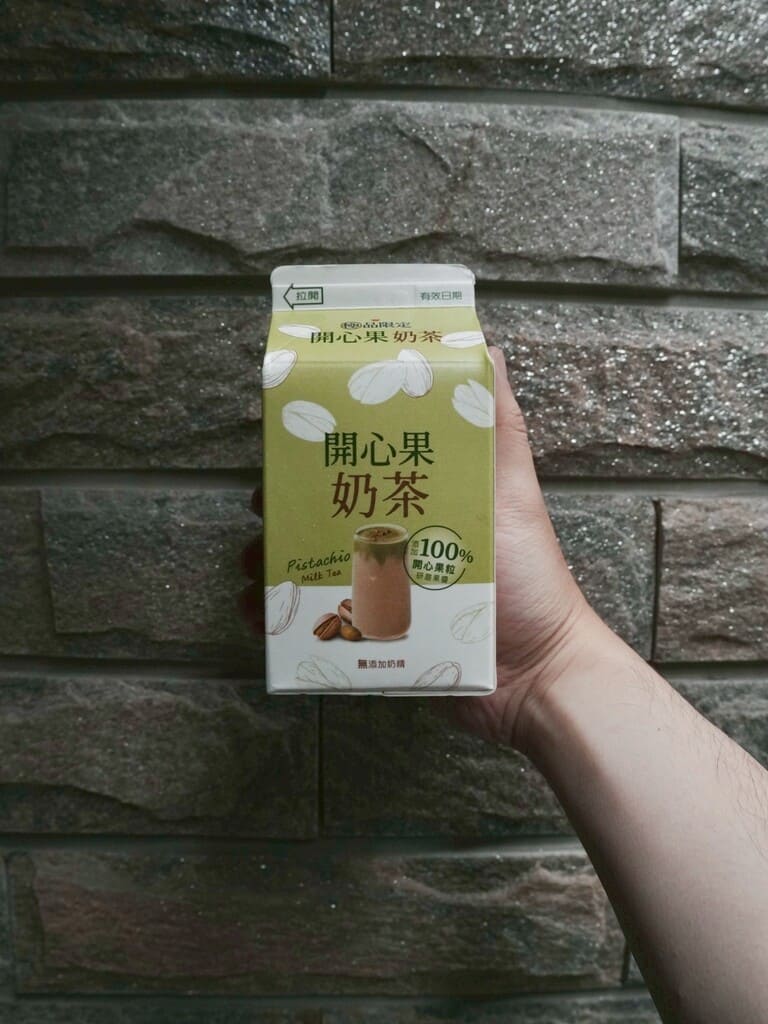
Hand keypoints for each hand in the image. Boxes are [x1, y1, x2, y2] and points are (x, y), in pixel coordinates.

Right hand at [239, 346, 615, 753]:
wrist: (536, 672)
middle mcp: (392, 541)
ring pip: (308, 567)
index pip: (357, 464)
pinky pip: (314, 625)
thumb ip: (497, 424)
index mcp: (417, 500)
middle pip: (322, 514)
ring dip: (272, 561)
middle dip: (283, 508)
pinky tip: (257, 614)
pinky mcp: (372, 637)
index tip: (287, 440)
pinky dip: (281, 620)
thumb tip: (484, 345)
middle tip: (263, 507)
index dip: (318, 451)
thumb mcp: (512, 489)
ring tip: (254, 565)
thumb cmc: (529, 575)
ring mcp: (378, 592)